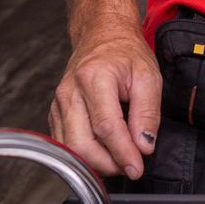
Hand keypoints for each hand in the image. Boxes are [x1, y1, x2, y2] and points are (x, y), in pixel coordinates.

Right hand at [49, 11, 161, 179]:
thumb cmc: (125, 53)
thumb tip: (144, 146)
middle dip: (107, 164)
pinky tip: (104, 154)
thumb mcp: (149, 76)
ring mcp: (58, 103)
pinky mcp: (56, 112)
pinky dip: (84, 154)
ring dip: (96, 163)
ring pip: (70, 148)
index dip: (122, 153)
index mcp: (94, 79)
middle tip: (131, 167)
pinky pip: (65, 142)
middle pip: (81, 143)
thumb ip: (148, 113)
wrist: (102, 35)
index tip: (138, 168)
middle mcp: (70, 93)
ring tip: (120, 161)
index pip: (106, 127)